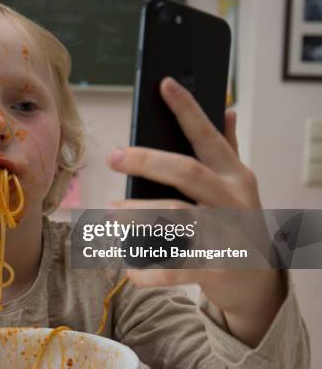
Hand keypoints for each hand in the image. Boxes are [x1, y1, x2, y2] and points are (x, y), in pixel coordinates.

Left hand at [106, 77, 284, 346]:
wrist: (259, 284)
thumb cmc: (239, 224)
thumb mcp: (239, 185)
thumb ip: (228, 149)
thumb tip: (226, 109)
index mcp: (234, 176)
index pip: (208, 136)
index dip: (187, 109)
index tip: (164, 84)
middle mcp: (231, 201)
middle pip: (187, 172)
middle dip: (146, 161)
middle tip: (112, 157)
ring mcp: (226, 235)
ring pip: (176, 218)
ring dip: (138, 215)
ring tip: (110, 215)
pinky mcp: (216, 269)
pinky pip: (175, 268)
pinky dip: (149, 268)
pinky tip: (128, 266)